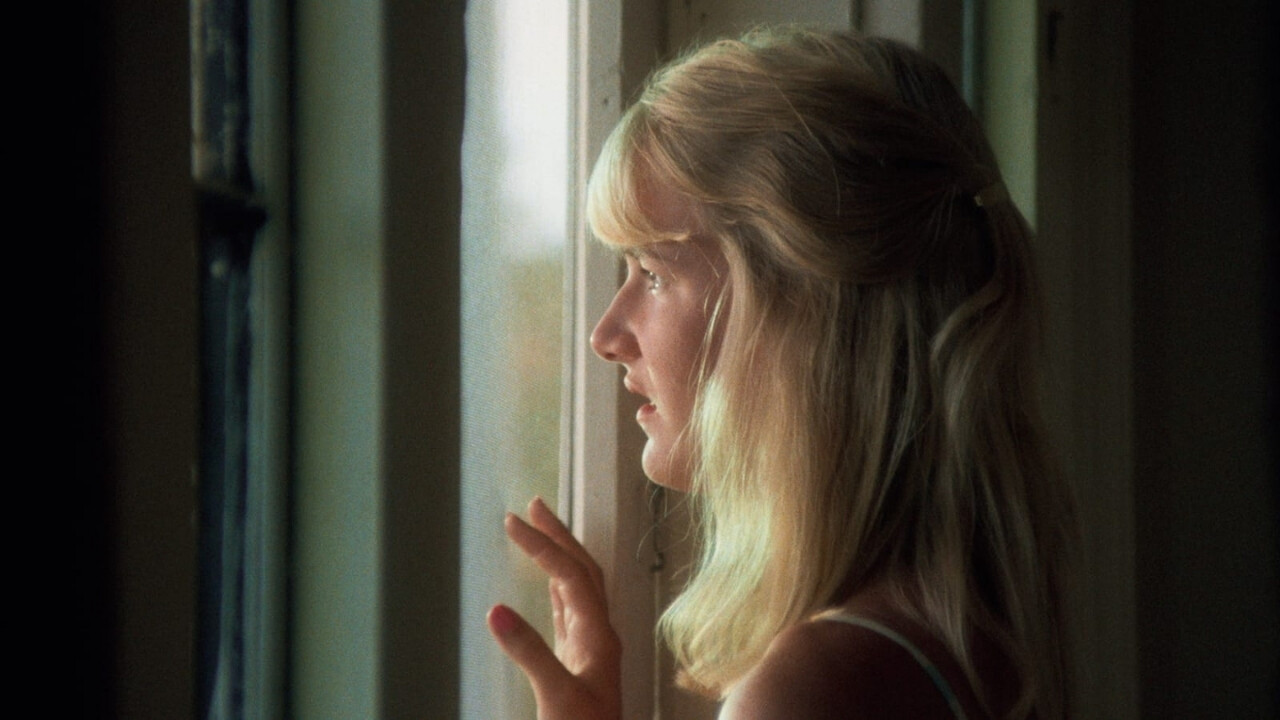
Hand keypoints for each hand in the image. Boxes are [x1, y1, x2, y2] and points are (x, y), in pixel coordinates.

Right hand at [488, 497, 621, 719]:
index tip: (512, 521)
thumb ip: (530, 653)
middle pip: (583, 569)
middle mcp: (601, 635)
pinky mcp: (580, 664)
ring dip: (560, 555)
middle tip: (532, 504)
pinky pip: (571, 613)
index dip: (542, 545)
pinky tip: (550, 587)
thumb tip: (496, 610)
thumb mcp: (556, 697)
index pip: (571, 575)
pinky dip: (557, 590)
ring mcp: (592, 649)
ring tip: (539, 530)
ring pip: (579, 587)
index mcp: (599, 636)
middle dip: (558, 534)